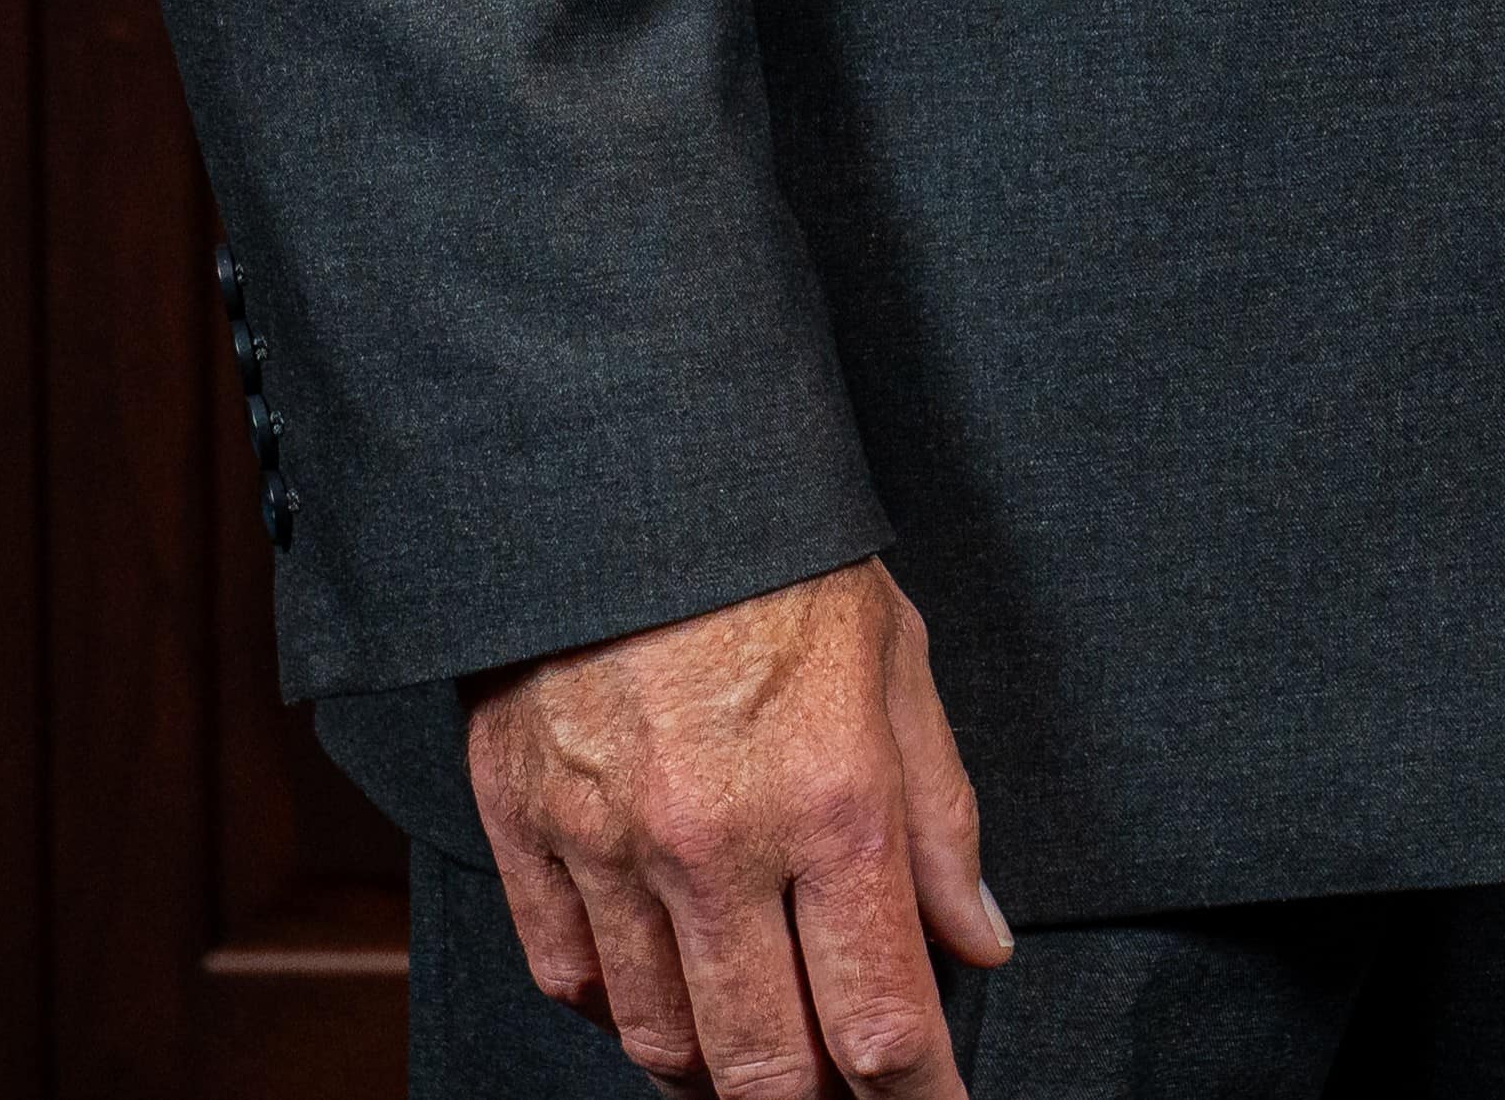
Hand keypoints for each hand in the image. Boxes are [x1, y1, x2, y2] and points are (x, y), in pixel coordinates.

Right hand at [458, 558, 1014, 1096]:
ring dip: (716, 1072)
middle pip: (767, 1066)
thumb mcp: (899, 665)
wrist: (623, 468)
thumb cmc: (775, 557)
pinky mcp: (526, 826)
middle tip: (842, 1098)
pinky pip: (570, 976)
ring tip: (753, 1059)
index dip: (917, 1098)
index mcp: (832, 802)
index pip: (881, 1017)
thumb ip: (941, 820)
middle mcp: (718, 844)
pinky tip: (658, 997)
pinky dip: (618, 1011)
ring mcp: (610, 844)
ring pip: (663, 1037)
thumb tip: (978, 941)